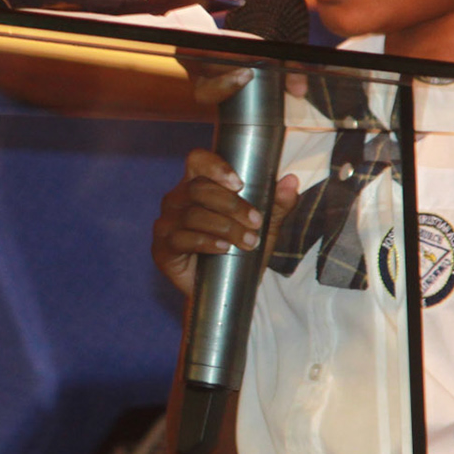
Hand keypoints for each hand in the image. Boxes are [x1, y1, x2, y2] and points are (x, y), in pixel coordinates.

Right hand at [152, 150, 299, 297]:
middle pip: (198, 188)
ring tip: (248, 242)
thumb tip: (291, 181)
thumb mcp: (264, 227)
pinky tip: (224, 249)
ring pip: (192, 214)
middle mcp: (176, 200)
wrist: (226, 292)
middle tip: (256, 221)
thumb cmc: (240, 251)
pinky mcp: (162, 249)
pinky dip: (206, 242)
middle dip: (232, 204)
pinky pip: (181, 239)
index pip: (197, 161)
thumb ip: (277, 204)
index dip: (215, 166)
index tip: (239, 183)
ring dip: (225, 227)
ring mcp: (166, 224)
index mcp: (196, 184)